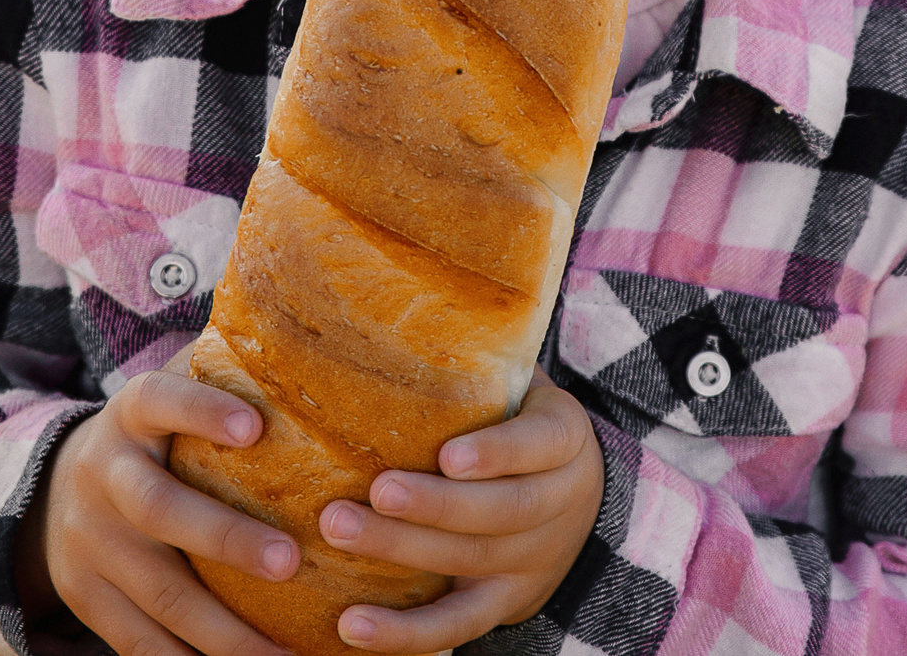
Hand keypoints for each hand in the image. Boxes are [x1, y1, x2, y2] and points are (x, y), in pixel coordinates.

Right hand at [17, 370, 301, 655]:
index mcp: (131, 417)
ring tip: (286, 654)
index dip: (201, 411)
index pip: (161, 401)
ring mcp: (91, 546)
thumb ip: (223, 371)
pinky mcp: (87, 600)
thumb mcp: (171, 393)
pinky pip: (140, 644)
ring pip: (158, 595)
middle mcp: (104, 479)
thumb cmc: (155, 436)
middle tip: (290, 561)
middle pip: (160, 512)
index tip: (255, 429)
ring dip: (224, 632)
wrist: (52, 489)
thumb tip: (311, 339)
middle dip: (225, 540)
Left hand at [315, 377, 605, 652]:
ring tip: (336, 533)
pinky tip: (351, 628)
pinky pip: (455, 626)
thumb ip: (472, 357)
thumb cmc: (512, 415)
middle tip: (366, 493)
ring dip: (401, 555)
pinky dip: (405, 635)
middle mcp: (558, 506)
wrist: (570, 496)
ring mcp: (532, 562)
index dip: (497, 455)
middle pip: (496, 514)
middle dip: (429, 507)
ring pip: (468, 564)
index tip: (449, 453)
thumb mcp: (517, 382)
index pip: (538, 447)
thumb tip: (383, 286)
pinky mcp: (503, 605)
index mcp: (564, 440)